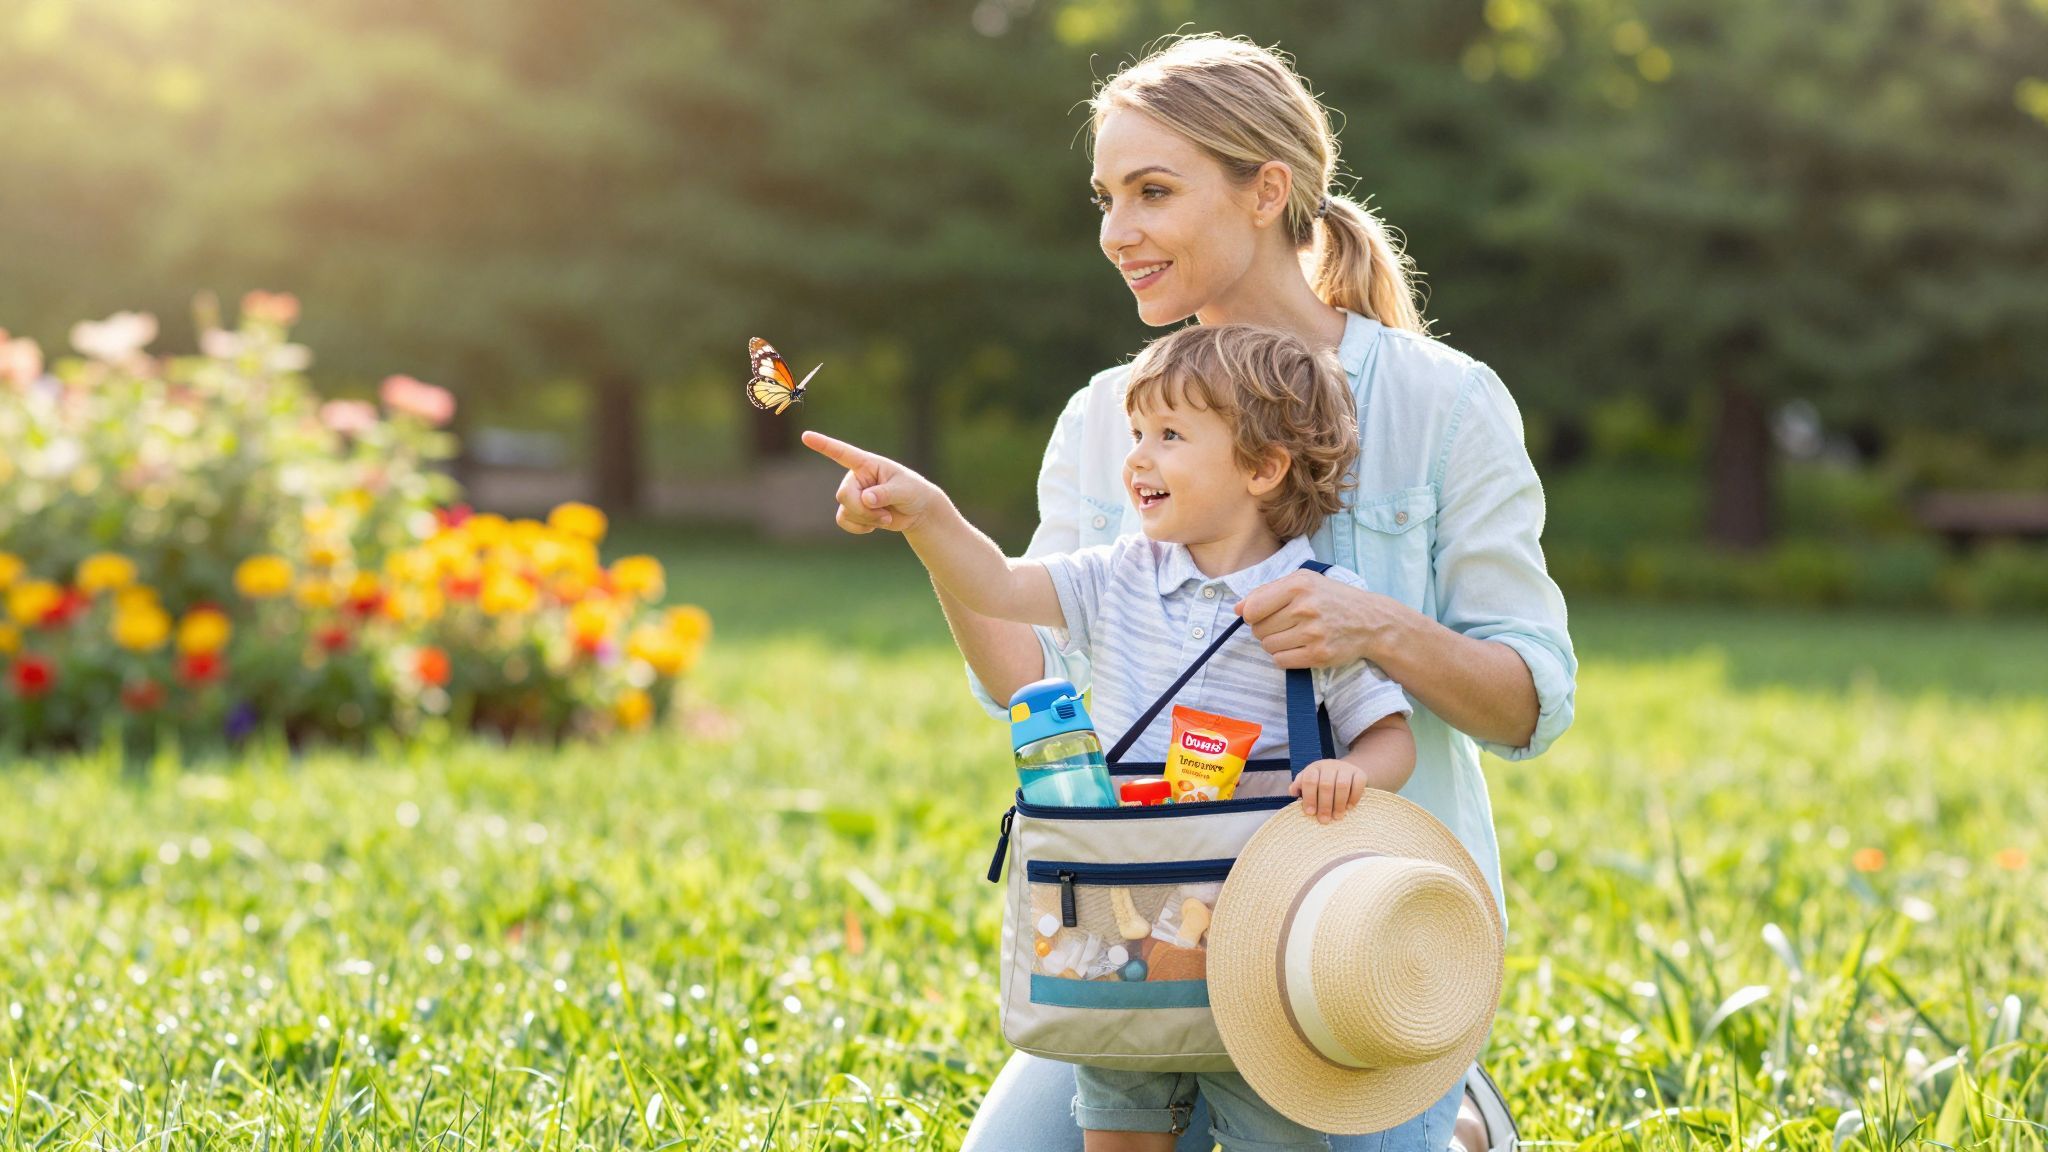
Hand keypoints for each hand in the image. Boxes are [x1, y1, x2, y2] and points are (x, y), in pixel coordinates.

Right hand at [801, 430, 947, 535]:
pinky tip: (874, 526)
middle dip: (863, 510)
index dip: (823, 445)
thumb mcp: (904, 490)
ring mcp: (853, 494)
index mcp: (867, 464)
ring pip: (845, 510)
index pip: (842, 452)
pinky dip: (859, 528)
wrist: (916, 511)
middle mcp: (856, 477)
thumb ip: (885, 493)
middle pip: (844, 494)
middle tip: (885, 515)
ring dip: (866, 519)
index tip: (805, 436)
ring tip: (886, 518)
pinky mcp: (852, 511)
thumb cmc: (913, 492)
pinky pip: (844, 521)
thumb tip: (866, 499)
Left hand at [1233, 570, 1393, 669]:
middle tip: (1284, 624)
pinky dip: (1285, 656)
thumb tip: (1237, 608)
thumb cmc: (1332, 598)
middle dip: (1265, 629)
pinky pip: (1281, 661)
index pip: (1252, 609)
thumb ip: (1267, 591)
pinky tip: (1299, 647)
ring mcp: (1312, 633)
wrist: (1371, 621)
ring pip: (1268, 646)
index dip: (1251, 615)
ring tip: (1294, 634)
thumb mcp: (1303, 582)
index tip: (1261, 615)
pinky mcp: (1318, 655)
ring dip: (1275, 643)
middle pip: (1258, 630)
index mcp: (1298, 585)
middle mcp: (1305, 608)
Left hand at [1289, 758, 1369, 823]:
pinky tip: (1349, 807)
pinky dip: (1353, 797)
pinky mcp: (1359, 773)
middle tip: (1324, 820)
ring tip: (1337, 817)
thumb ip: (1300, 787)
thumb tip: (1293, 791)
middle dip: (1324, 805)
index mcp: (1314, 768)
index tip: (1310, 813)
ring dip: (1339, 803)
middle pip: (1326, 785)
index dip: (1309, 797)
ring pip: (1342, 785)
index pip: (1309, 780)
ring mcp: (1345, 768)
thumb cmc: (1322, 782)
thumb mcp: (1310, 782)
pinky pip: (1358, 784)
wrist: (1345, 772)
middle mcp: (1329, 765)